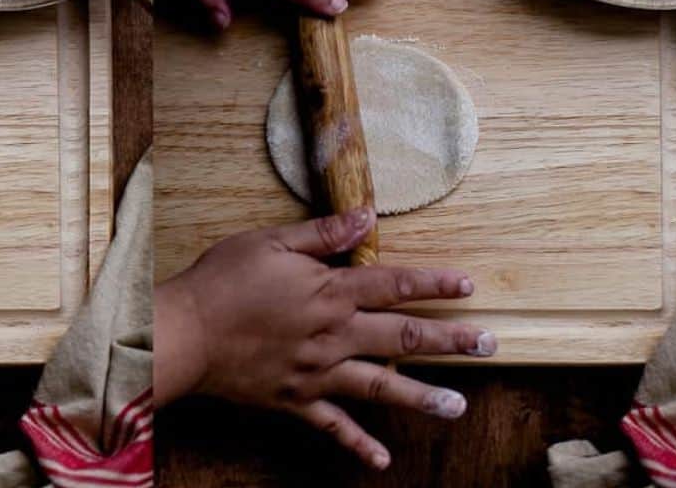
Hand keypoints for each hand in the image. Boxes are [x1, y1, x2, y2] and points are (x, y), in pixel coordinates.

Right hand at [154, 208, 496, 470]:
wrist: (185, 334)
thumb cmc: (222, 281)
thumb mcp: (269, 242)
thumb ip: (321, 233)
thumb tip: (366, 216)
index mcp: (330, 292)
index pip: (394, 284)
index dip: (434, 283)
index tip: (468, 286)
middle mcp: (334, 334)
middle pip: (402, 336)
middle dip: (450, 339)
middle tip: (490, 344)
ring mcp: (318, 373)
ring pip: (381, 386)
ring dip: (423, 396)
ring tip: (458, 406)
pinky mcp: (295, 401)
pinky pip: (334, 426)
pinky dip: (358, 444)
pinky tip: (382, 460)